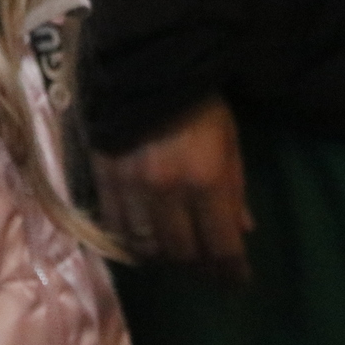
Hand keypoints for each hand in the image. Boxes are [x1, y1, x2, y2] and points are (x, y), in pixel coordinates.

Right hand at [92, 95, 253, 281]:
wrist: (145, 63)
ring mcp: (129, 184)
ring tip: (172, 256)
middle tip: (205, 268)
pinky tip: (138, 238)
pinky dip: (128, 238)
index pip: (222, 245)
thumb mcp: (230, 142)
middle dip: (198, 266)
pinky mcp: (102, 175)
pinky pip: (113, 222)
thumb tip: (243, 229)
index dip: (231, 271)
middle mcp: (166, 190)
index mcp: (206, 180)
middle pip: (182, 251)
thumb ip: (235, 189)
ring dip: (162, 256)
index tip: (235, 281)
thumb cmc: (199, 101)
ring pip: (145, 243)